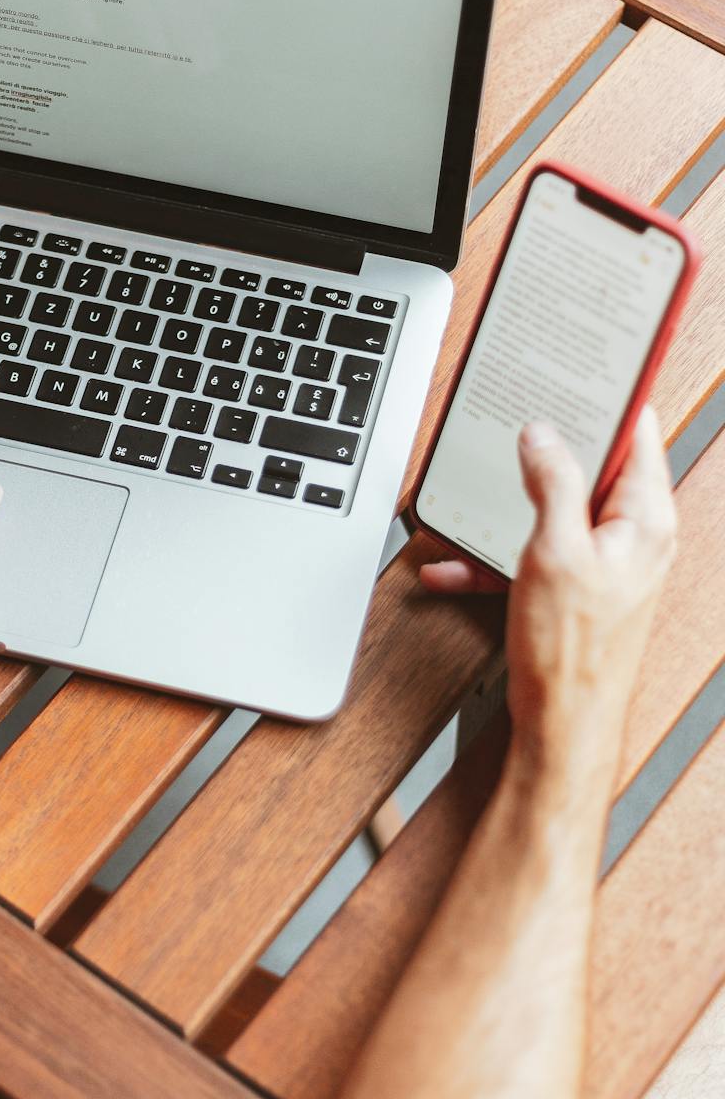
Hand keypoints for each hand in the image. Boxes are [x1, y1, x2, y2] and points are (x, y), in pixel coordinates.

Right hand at [420, 407, 675, 789]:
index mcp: (644, 520)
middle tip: (513, 425)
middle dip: (545, 452)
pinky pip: (531, 556)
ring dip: (506, 510)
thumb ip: (553, 484)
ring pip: (553, 513)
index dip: (611, 398)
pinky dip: (494, 556)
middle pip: (590, 469)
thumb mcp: (555, 551)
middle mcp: (631, 539)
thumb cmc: (573, 653)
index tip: (586, 369)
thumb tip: (543, 435)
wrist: (561, 730)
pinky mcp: (573, 591)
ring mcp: (603, 565)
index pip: (638, 435)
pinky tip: (452, 564)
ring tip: (470, 503)